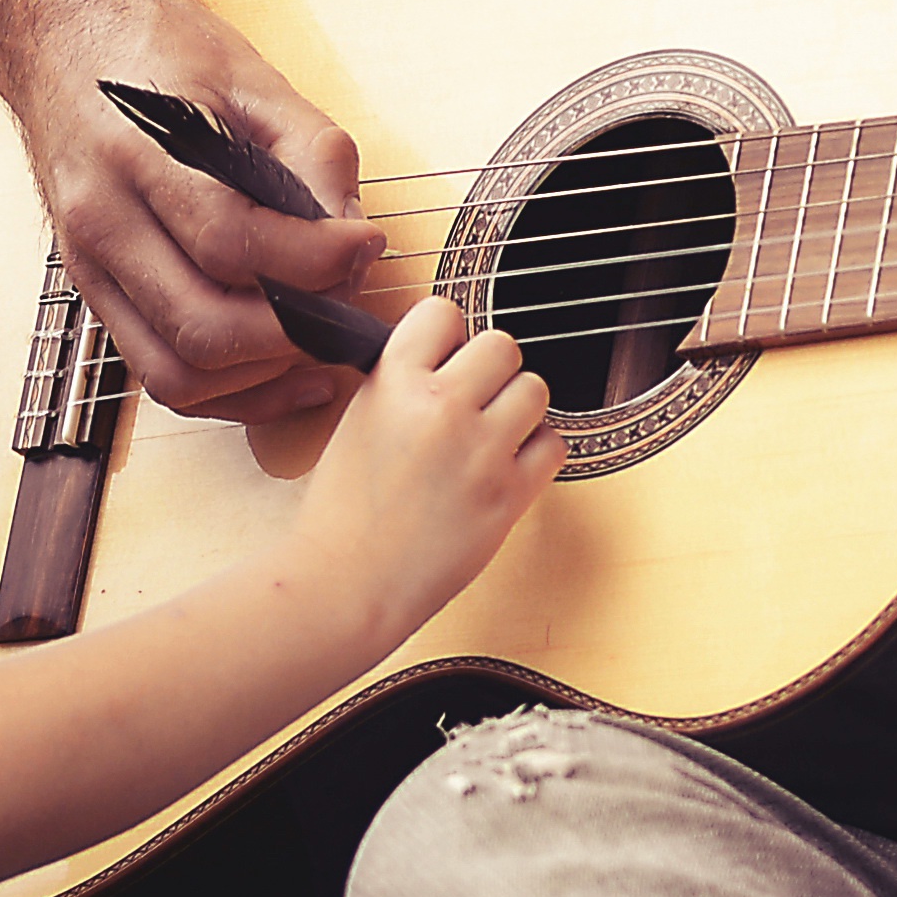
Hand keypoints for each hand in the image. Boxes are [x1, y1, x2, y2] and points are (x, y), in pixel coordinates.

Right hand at [18, 0, 386, 423]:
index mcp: (139, 152)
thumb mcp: (252, 77)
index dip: (314, 260)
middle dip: (297, 332)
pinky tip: (283, 372)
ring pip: (180, 371)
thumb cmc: (158, 52)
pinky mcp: (96, 295)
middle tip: (349, 306)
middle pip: (204, 324)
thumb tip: (354, 239)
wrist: (64, 38)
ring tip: (322, 343)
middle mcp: (103, 220)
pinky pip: (160, 374)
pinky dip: (229, 391)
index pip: (231, 239)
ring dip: (264, 375)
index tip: (366, 247)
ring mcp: (90, 267)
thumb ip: (312, 154)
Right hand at [293, 290, 563, 639]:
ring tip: (489, 436)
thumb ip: (403, 381)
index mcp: (392, 381)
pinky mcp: (508, 494)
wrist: (347, 583)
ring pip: (534, 388)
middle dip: (490, 371)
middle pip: (501, 345)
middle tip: (472, 402)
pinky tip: (505, 466)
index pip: (443, 312)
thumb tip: (449, 356)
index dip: (446, 336)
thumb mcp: (358, 420)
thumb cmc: (343, 513)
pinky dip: (536, 452)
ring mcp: (479, 449)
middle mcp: (440, 406)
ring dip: (517, 408)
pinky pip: (553, 444)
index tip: (444, 359)